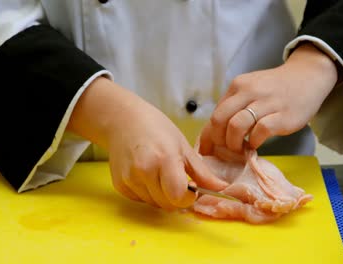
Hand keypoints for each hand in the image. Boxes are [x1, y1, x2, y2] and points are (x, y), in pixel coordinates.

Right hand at [107, 99, 227, 209]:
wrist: (122, 120)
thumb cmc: (155, 128)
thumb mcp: (183, 146)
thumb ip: (202, 172)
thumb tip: (223, 189)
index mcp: (164, 159)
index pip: (179, 197)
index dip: (188, 197)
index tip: (191, 188)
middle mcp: (144, 171)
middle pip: (167, 205)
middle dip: (176, 197)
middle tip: (176, 179)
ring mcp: (129, 178)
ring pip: (154, 204)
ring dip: (161, 196)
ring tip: (160, 173)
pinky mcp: (119, 184)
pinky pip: (139, 200)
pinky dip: (146, 193)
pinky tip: (146, 175)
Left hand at [199, 43, 338, 154]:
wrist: (307, 77)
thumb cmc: (274, 89)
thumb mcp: (250, 91)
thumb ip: (233, 108)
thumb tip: (213, 134)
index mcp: (237, 86)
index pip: (214, 114)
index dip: (207, 136)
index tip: (207, 150)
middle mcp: (249, 91)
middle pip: (219, 120)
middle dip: (218, 140)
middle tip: (226, 148)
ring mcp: (266, 103)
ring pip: (236, 126)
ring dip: (234, 143)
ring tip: (241, 148)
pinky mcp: (283, 115)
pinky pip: (260, 131)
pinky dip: (254, 142)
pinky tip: (256, 144)